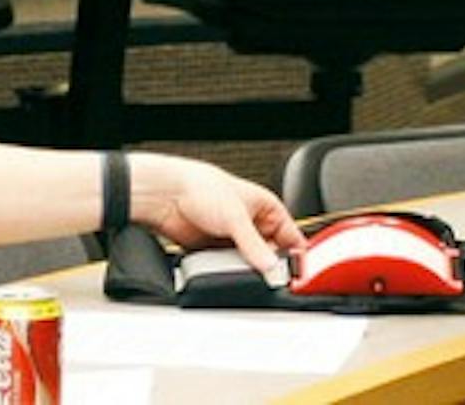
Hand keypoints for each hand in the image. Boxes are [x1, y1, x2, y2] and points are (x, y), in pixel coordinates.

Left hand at [128, 154, 306, 274]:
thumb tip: (271, 267)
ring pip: (249, 265)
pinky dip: (228, 273)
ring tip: (244, 272)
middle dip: (270, 267)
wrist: (166, 195)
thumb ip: (254, 245)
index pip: (291, 237)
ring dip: (247, 271)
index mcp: (267, 209)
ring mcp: (234, 239)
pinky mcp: (216, 252)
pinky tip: (226, 272)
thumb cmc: (203, 187)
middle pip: (271, 255)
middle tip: (269, 278)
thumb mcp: (236, 217)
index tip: (298, 274)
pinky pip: (228, 269)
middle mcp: (253, 225)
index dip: (296, 256)